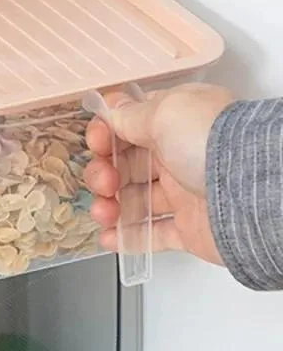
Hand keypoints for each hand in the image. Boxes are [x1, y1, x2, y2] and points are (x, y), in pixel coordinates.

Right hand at [84, 84, 234, 264]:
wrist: (252, 192)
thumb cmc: (212, 143)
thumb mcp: (163, 113)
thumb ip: (129, 114)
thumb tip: (111, 112)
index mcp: (174, 123)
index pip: (129, 126)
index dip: (106, 135)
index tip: (98, 144)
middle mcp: (179, 155)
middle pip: (126, 165)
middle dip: (104, 174)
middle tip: (105, 182)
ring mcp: (184, 193)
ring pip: (135, 200)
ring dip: (110, 206)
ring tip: (105, 213)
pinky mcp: (191, 228)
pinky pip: (155, 234)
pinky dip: (130, 238)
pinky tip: (111, 237)